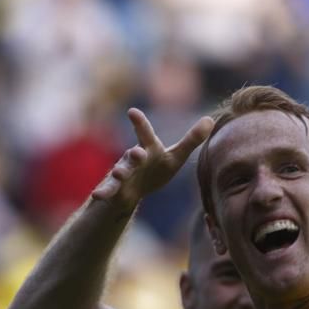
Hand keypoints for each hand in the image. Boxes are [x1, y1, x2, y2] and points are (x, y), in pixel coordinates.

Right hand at [91, 109, 213, 212]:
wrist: (136, 189)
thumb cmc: (157, 168)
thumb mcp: (176, 156)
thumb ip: (191, 139)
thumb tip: (211, 119)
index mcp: (149, 148)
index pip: (145, 134)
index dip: (140, 123)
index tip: (132, 112)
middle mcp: (134, 158)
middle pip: (134, 154)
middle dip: (135, 154)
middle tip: (137, 153)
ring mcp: (124, 172)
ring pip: (121, 171)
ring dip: (120, 172)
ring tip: (118, 173)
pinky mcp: (117, 188)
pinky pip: (109, 189)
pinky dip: (104, 191)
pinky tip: (97, 195)